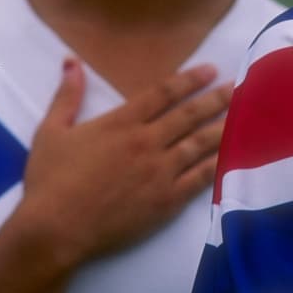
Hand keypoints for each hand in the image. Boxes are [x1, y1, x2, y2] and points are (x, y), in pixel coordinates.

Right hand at [13, 59, 231, 269]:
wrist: (54, 231)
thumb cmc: (49, 181)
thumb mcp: (51, 132)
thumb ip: (67, 95)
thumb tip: (71, 60)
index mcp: (121, 122)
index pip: (163, 93)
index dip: (189, 79)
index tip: (210, 70)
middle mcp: (147, 142)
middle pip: (189, 114)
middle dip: (216, 98)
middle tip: (238, 85)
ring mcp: (160, 172)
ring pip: (200, 143)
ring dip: (222, 126)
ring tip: (243, 113)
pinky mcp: (167, 201)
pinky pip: (200, 178)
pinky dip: (219, 164)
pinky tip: (233, 155)